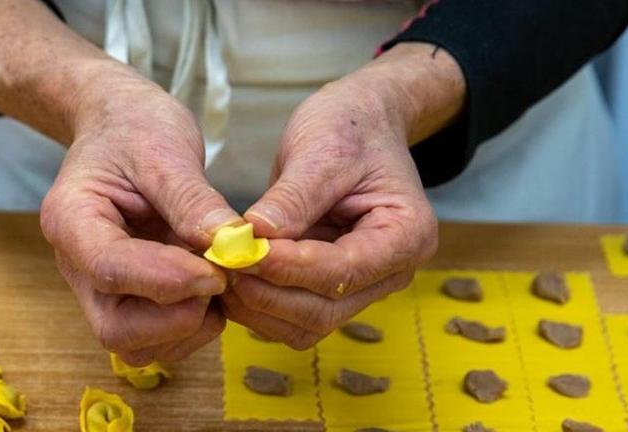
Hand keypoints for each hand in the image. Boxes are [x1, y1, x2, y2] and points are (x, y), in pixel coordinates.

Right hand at [41, 64, 242, 365]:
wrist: (120, 125)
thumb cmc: (135, 129)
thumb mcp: (165, 149)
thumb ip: (194, 201)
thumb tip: (231, 246)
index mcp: (72, 219)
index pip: (110, 269)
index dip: (166, 281)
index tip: (216, 272)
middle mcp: (79, 266)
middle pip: (116, 328)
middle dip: (176, 317)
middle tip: (220, 280)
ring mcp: (102, 287)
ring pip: (138, 345)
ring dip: (188, 325)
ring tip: (218, 278)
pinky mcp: (130, 297)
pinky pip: (157, 338)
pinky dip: (192, 324)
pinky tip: (212, 285)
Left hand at [221, 43, 464, 348]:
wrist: (360, 122)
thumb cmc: (351, 128)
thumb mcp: (323, 150)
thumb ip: (293, 198)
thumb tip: (254, 238)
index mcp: (406, 235)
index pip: (346, 270)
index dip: (291, 268)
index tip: (244, 253)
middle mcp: (389, 272)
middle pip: (325, 310)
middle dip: (269, 293)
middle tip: (222, 265)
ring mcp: (360, 285)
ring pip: (306, 324)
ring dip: (258, 306)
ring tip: (221, 270)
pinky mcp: (329, 287)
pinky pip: (292, 315)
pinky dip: (258, 305)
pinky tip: (231, 277)